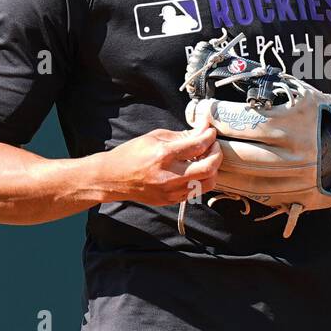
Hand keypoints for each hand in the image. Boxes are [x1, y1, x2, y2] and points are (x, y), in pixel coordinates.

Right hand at [91, 125, 220, 205]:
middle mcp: (169, 175)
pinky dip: (201, 180)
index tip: (210, 132)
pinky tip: (195, 170)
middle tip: (213, 146)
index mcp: (164, 155)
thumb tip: (202, 129)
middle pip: (209, 168)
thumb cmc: (131, 154)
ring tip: (206, 159)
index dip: (209, 136)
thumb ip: (182, 135)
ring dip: (212, 169)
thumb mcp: (155, 137)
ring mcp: (171, 191)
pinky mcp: (171, 201)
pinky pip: (196, 192)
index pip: (198, 146)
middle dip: (217, 154)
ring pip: (207, 183)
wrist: (113, 178)